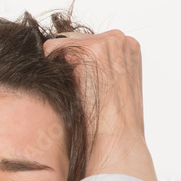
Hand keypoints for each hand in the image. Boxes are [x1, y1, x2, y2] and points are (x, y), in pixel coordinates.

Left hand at [43, 29, 158, 180]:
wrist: (116, 142)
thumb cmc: (113, 126)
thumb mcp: (113, 91)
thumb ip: (101, 70)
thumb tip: (74, 63)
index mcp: (129, 48)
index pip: (88, 42)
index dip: (77, 65)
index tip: (85, 90)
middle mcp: (120, 39)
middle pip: (73, 40)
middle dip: (67, 65)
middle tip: (80, 96)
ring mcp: (107, 42)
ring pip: (61, 45)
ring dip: (60, 69)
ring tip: (77, 95)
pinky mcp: (91, 49)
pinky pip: (52, 49)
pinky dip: (51, 69)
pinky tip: (69, 91)